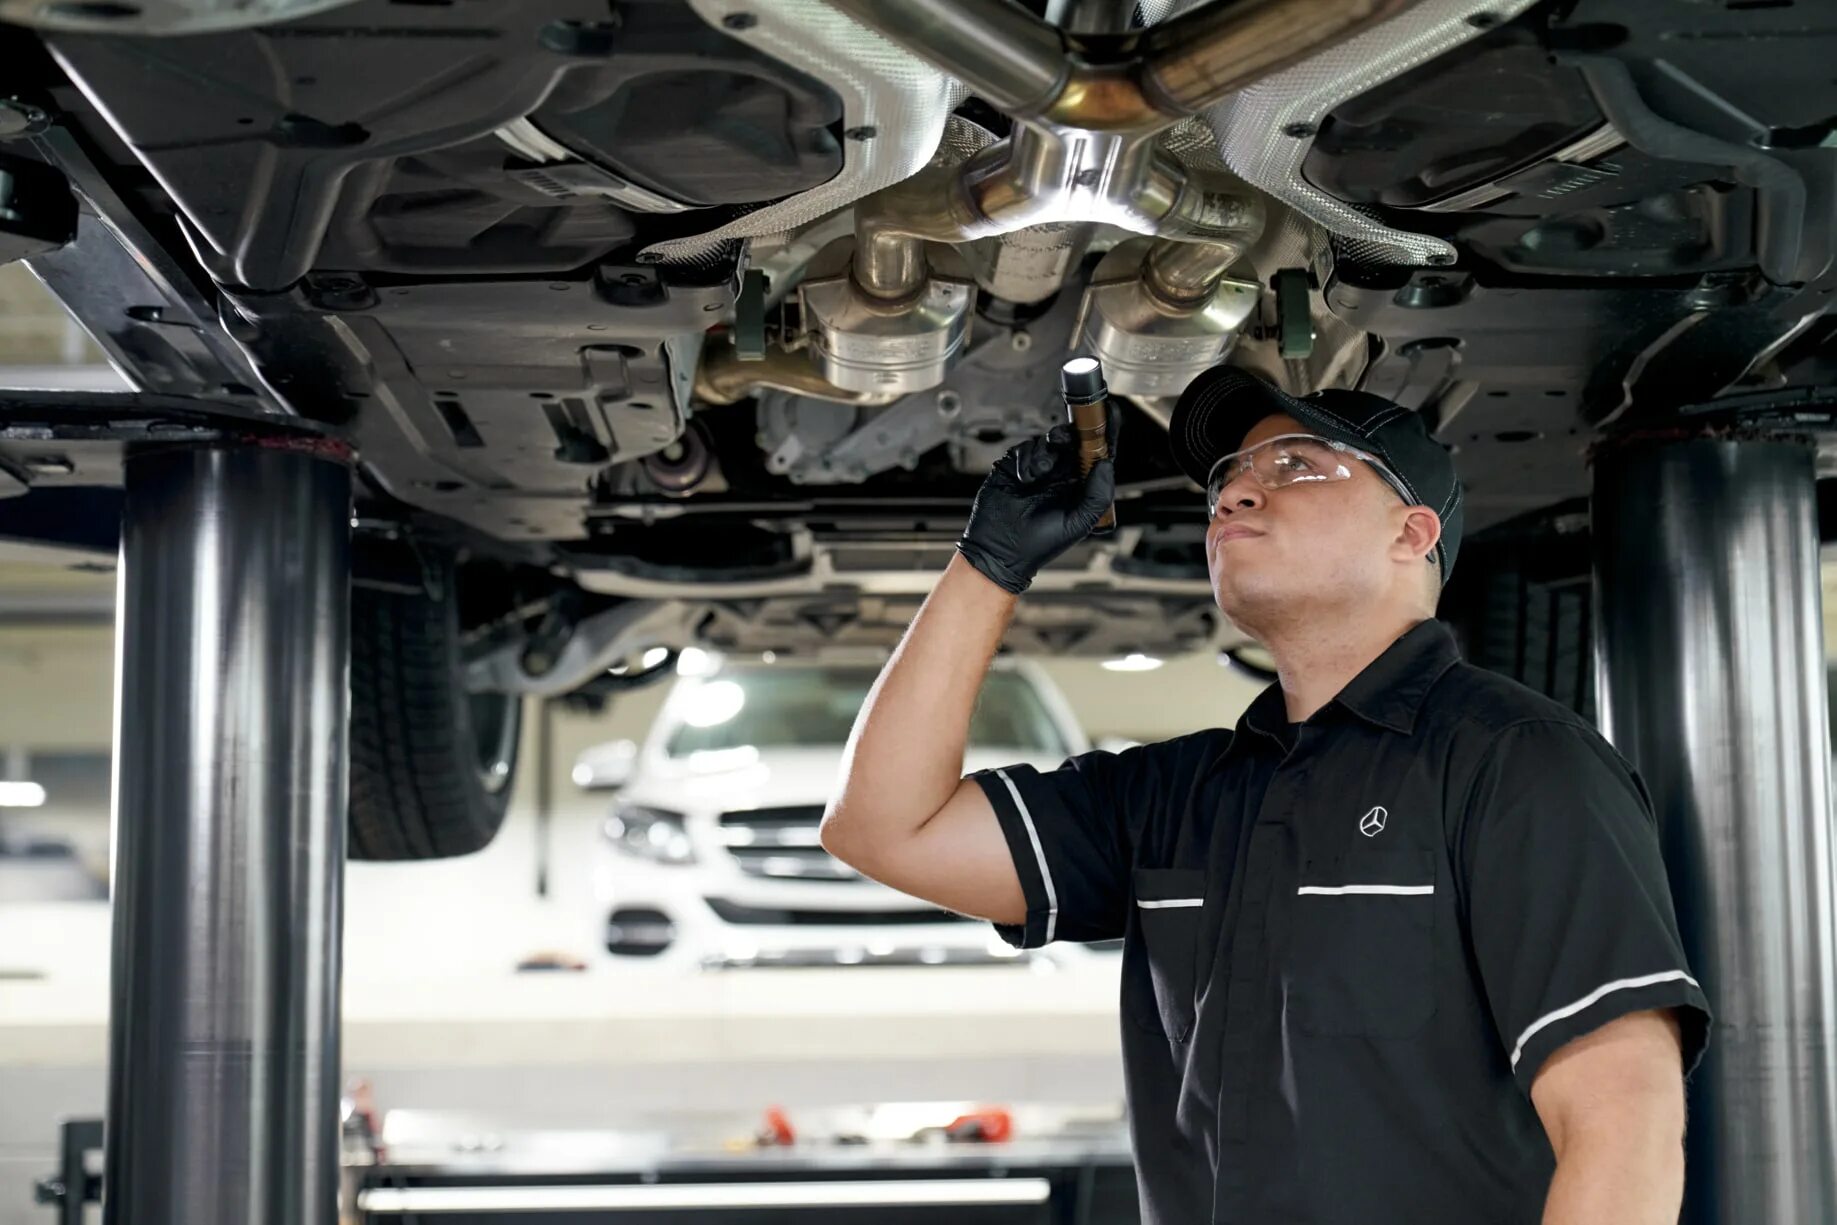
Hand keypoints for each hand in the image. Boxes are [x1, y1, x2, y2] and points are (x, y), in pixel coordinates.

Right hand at [956, 418, 1118, 595]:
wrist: (1000, 550)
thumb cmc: (1040, 544)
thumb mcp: (1079, 523)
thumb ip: (1098, 494)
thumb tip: (1106, 463)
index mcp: (1079, 487)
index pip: (1096, 455)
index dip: (1104, 435)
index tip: (1110, 416)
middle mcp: (1060, 476)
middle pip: (1072, 441)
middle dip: (1071, 435)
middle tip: (1066, 439)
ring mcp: (1038, 470)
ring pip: (1047, 442)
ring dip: (1045, 453)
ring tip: (1039, 474)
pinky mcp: (1015, 467)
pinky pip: (1024, 449)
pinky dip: (1025, 460)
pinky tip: (1024, 479)